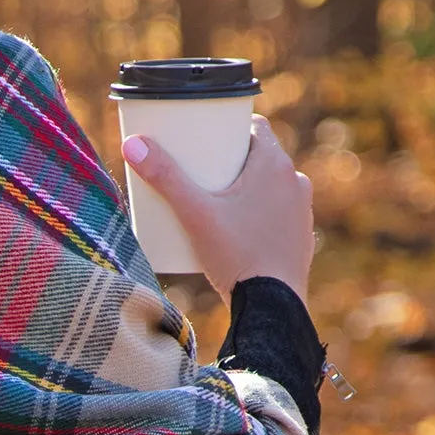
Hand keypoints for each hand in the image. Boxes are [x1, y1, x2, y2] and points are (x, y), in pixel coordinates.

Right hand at [121, 116, 314, 304]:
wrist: (273, 307)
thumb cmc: (235, 255)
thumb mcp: (194, 214)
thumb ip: (164, 178)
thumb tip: (132, 143)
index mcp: (274, 163)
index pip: (254, 127)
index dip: (229, 130)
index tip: (207, 140)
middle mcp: (295, 181)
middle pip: (260, 158)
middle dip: (232, 162)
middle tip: (201, 174)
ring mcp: (301, 210)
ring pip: (270, 187)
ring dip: (248, 190)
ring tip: (217, 205)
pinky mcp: (301, 237)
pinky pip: (278, 215)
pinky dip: (261, 216)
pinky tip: (240, 230)